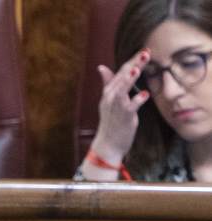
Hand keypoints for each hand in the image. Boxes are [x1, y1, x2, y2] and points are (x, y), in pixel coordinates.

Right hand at [87, 49, 151, 173]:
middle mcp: (110, 97)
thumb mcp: (108, 101)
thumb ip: (108, 83)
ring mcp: (116, 107)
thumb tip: (101, 68)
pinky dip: (137, 100)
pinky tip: (145, 94)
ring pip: (122, 90)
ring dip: (130, 79)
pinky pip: (130, 107)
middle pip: (122, 77)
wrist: (108, 144)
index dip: (132, 61)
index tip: (143, 50)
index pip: (120, 72)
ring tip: (138, 68)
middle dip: (133, 64)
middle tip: (145, 53)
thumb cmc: (111, 122)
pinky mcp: (124, 117)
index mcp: (108, 92)